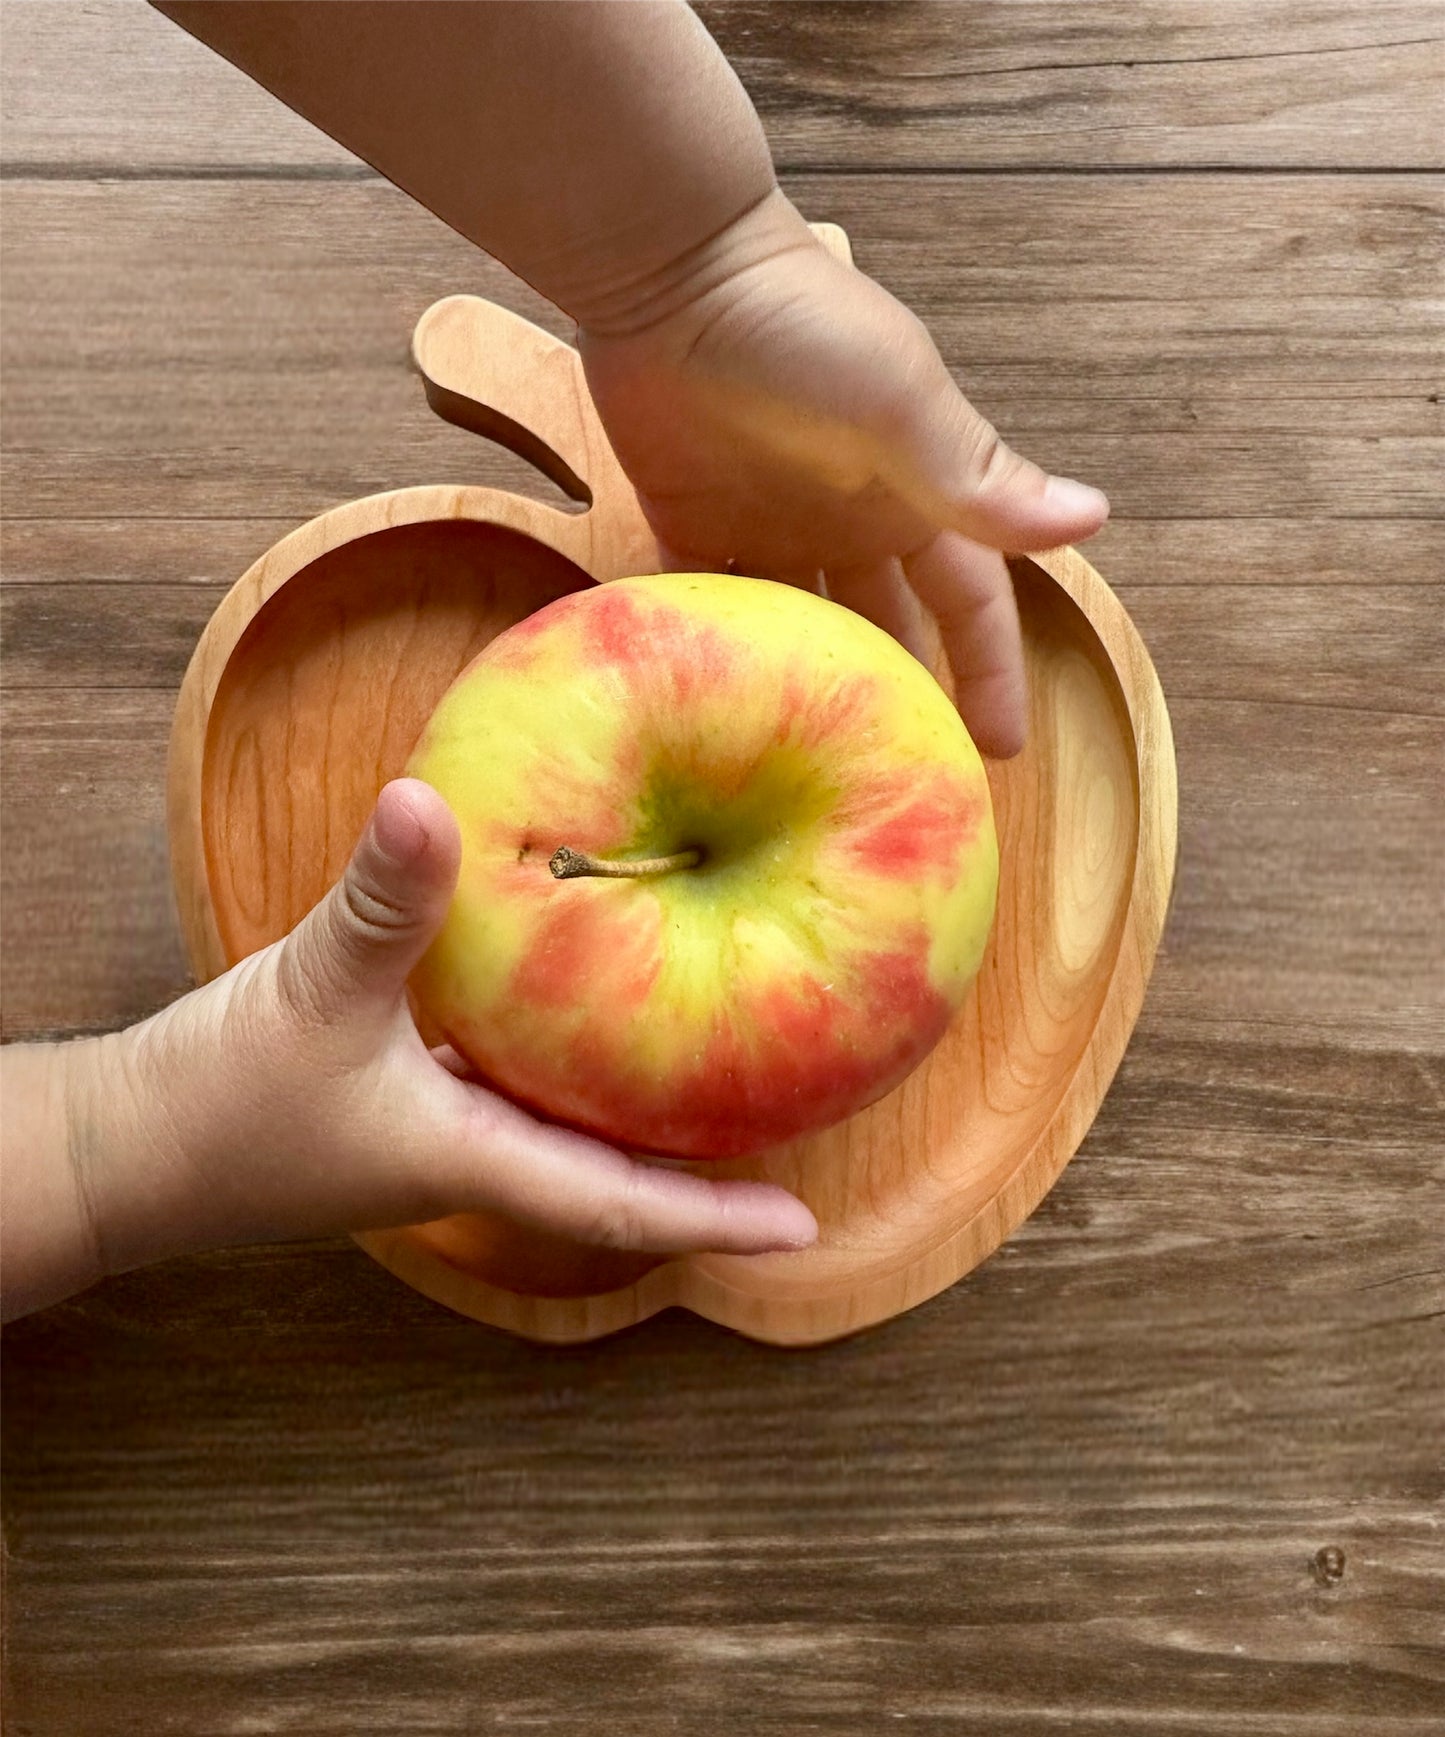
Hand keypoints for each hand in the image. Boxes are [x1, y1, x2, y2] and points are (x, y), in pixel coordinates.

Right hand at [43, 780, 815, 1306]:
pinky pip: (509, 1090)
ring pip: (565, 1135)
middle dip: (703, 1173)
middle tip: (794, 1131)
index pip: (625, 1209)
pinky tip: (577, 1014)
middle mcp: (473, 1162)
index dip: (719, 1222)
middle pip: (615, 1182)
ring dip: (638, 1118)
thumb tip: (427, 799)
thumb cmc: (214, 1107)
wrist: (121, 1152)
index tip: (807, 1230)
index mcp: (475, 1163)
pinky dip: (561, 1065)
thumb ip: (381, 901)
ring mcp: (437, 1140)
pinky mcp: (400, 1106)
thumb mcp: (312, 993)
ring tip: (719, 1073)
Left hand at [578, 191, 1108, 757]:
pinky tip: (715, 709)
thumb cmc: (803, 331)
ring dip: (808, 685)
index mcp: (914, 497)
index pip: (970, 603)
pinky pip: (709, 602)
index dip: (990, 671)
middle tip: (899, 779)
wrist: (671, 273)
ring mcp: (768, 525)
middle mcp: (849, 521)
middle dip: (901, 696)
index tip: (1001, 751)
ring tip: (806, 767)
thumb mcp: (903, 408)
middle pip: (887, 629)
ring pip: (800, 629)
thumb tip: (1095, 518)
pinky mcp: (690, 521)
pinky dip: (718, 647)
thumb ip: (981, 479)